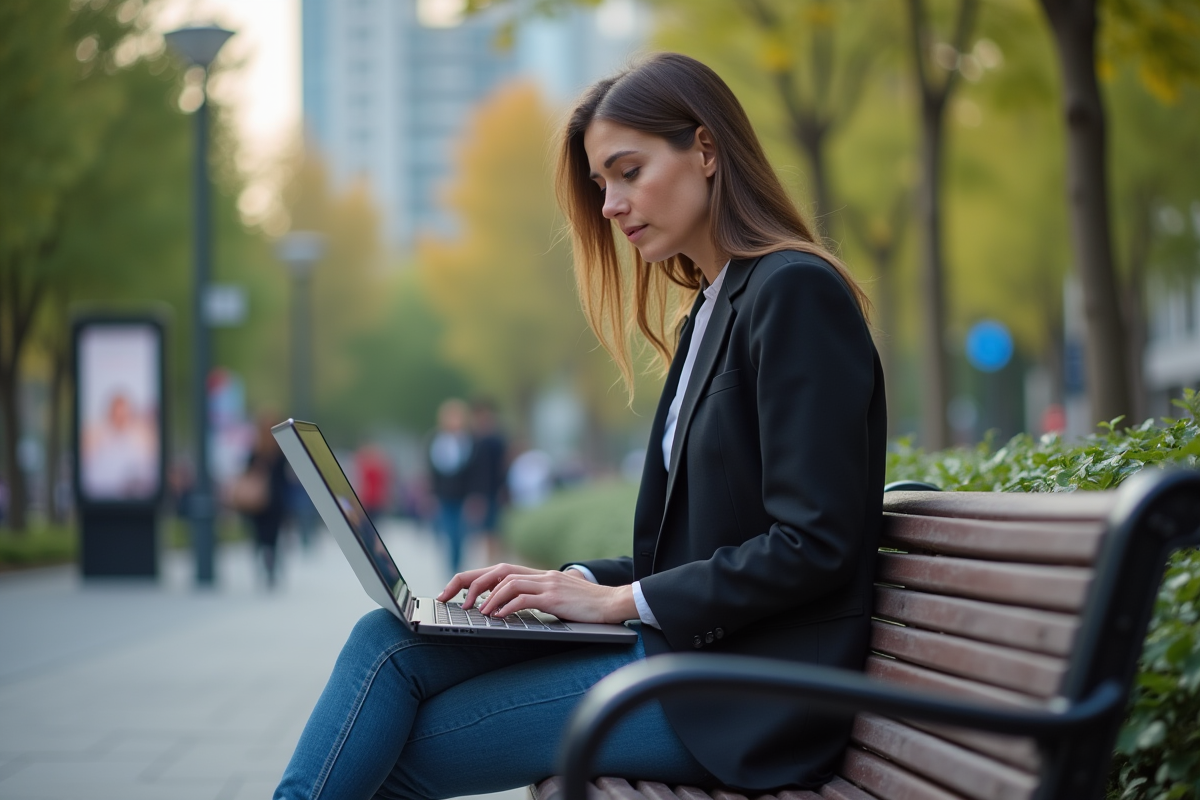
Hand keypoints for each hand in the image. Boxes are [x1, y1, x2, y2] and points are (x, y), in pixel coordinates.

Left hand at [437, 564, 635, 623]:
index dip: (473, 579)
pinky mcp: (555, 597)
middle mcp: (540, 575)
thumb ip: (535, 600)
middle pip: (497, 570)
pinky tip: (499, 617)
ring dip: (488, 598)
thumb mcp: (556, 600)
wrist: (614, 605)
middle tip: (452, 600)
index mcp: (538, 576)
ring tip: (477, 612)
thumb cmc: (586, 607)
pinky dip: (507, 606)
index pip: (498, 570)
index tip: (453, 592)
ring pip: (507, 582)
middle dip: (470, 583)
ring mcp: (548, 584)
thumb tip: (507, 611)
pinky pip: (524, 598)